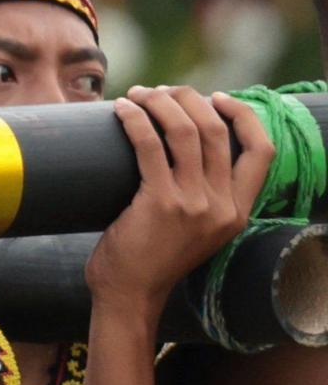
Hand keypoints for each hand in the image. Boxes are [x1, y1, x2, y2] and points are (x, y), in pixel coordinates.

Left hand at [85, 86, 269, 318]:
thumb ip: (204, 195)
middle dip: (189, 99)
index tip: (218, 97)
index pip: (263, 151)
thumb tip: (183, 143)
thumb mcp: (198, 227)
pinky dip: (135, 119)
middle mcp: (223, 206)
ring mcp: (194, 204)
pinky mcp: (160, 203)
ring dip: (159, 102)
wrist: (130, 293)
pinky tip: (121, 109)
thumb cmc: (154, 255)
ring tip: (137, 94)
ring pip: (185, 130)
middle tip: (162, 91)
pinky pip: (150, 145)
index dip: (244, 116)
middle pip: (217, 130)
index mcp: (239, 211)